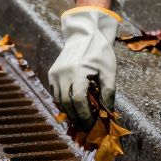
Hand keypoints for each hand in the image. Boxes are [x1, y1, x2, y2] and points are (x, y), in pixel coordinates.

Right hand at [48, 6, 119, 127]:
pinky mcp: (51, 73)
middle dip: (77, 117)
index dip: (85, 115)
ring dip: (69, 112)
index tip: (93, 124)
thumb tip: (108, 113)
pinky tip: (72, 108)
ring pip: (59, 101)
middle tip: (87, 126)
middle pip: (67, 104)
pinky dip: (63, 103)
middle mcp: (63, 73)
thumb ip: (108, 92)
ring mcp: (55, 73)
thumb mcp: (109, 72)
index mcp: (78, 72)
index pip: (78, 101)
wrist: (85, 35)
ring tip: (80, 119)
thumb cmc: (100, 52)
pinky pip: (55, 94)